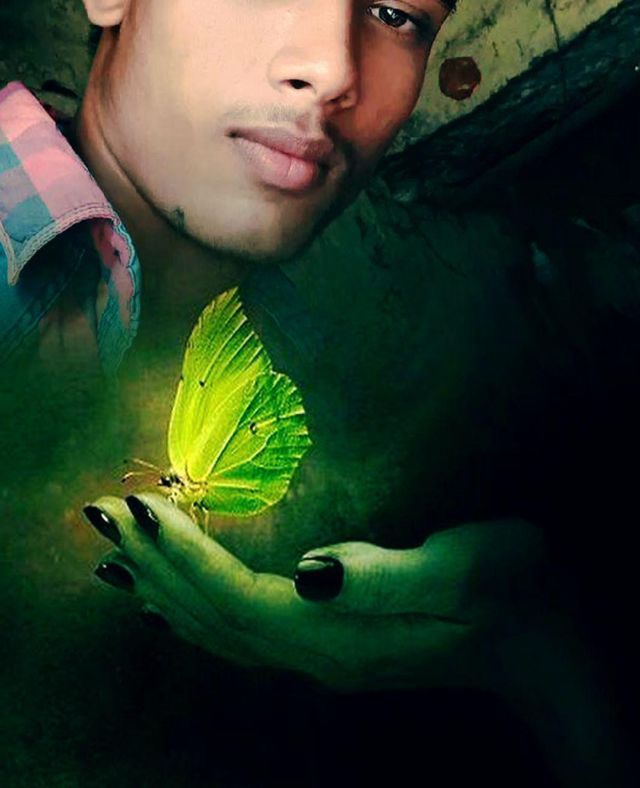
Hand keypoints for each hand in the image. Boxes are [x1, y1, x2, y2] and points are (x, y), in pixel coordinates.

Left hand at [83, 495, 546, 692]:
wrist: (549, 647)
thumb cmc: (518, 593)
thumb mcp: (468, 571)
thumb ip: (388, 574)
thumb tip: (312, 569)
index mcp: (341, 634)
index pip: (236, 595)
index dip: (181, 553)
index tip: (136, 505)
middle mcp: (318, 654)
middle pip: (212, 615)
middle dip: (152, 565)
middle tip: (100, 514)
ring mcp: (322, 657)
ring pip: (217, 629)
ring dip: (162, 589)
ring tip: (111, 557)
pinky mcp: (331, 647)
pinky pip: (238, 632)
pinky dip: (193, 611)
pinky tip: (171, 603)